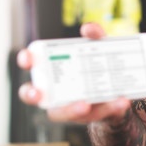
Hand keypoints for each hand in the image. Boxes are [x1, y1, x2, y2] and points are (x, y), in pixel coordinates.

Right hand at [16, 22, 131, 122]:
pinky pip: (97, 115)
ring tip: (86, 104)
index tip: (28, 58)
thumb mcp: (101, 48)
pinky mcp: (91, 116)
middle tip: (38, 94)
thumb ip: (96, 36)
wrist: (120, 89)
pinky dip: (109, 108)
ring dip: (72, 110)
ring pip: (63, 113)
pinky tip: (120, 102)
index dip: (26, 59)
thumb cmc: (99, 65)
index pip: (31, 64)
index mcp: (52, 70)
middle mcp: (54, 91)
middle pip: (34, 96)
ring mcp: (70, 108)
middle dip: (32, 94)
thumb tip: (89, 29)